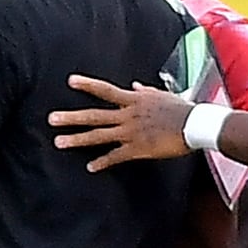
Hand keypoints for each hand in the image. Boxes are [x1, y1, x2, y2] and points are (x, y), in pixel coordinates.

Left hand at [51, 73, 192, 166]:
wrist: (196, 125)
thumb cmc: (182, 109)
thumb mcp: (162, 95)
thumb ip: (145, 91)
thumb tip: (135, 85)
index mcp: (134, 100)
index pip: (106, 90)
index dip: (88, 85)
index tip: (70, 81)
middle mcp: (128, 115)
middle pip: (95, 115)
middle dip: (71, 117)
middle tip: (51, 119)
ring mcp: (131, 132)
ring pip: (99, 136)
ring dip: (78, 139)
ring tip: (59, 142)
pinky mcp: (138, 148)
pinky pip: (116, 156)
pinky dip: (103, 162)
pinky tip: (90, 167)